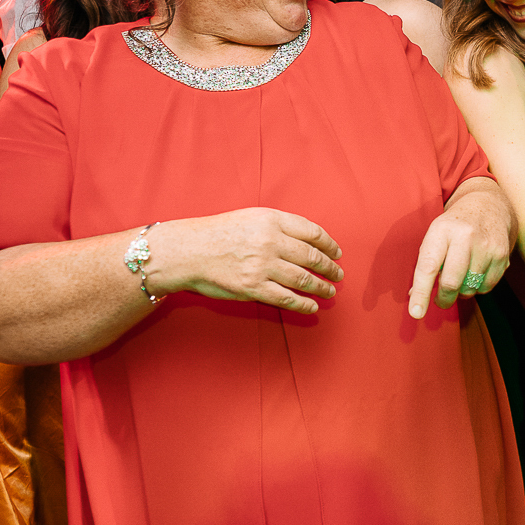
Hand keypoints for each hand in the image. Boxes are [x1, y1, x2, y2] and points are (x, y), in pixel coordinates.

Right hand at [152, 208, 342, 313]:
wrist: (187, 251)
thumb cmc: (216, 234)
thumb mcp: (250, 218)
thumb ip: (277, 227)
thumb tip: (306, 243)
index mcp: (271, 220)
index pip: (312, 232)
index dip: (329, 244)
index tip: (337, 252)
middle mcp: (271, 241)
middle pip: (312, 257)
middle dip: (330, 268)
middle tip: (338, 274)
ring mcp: (263, 265)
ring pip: (304, 279)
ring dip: (321, 287)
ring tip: (330, 292)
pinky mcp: (253, 287)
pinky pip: (287, 298)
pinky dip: (304, 304)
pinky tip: (312, 307)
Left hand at [408, 179, 513, 318]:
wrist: (489, 205)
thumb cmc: (455, 225)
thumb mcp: (436, 234)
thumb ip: (426, 263)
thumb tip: (414, 297)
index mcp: (442, 230)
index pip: (429, 266)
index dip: (421, 292)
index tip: (416, 312)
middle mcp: (465, 236)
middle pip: (451, 282)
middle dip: (443, 299)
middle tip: (440, 301)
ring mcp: (486, 246)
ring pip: (470, 288)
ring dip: (461, 292)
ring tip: (460, 278)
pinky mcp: (502, 255)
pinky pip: (486, 287)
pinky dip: (477, 288)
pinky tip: (475, 274)